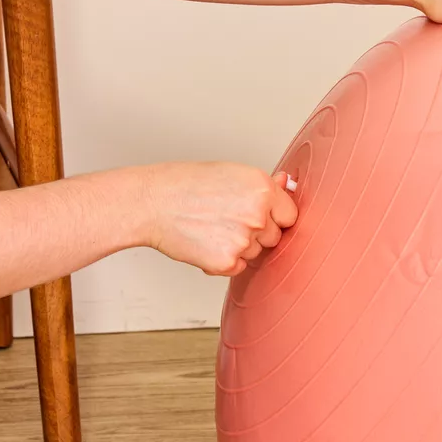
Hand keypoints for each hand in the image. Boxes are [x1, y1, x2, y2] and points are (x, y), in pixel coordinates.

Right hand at [139, 163, 298, 275]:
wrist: (151, 202)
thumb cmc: (185, 184)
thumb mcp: (230, 173)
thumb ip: (262, 186)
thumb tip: (286, 183)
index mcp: (262, 187)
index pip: (290, 214)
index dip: (274, 216)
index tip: (260, 216)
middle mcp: (258, 213)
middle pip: (274, 237)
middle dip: (256, 233)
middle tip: (225, 218)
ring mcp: (244, 239)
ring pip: (256, 253)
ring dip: (239, 247)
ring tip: (211, 227)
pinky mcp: (228, 262)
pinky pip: (238, 267)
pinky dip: (224, 261)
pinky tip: (205, 241)